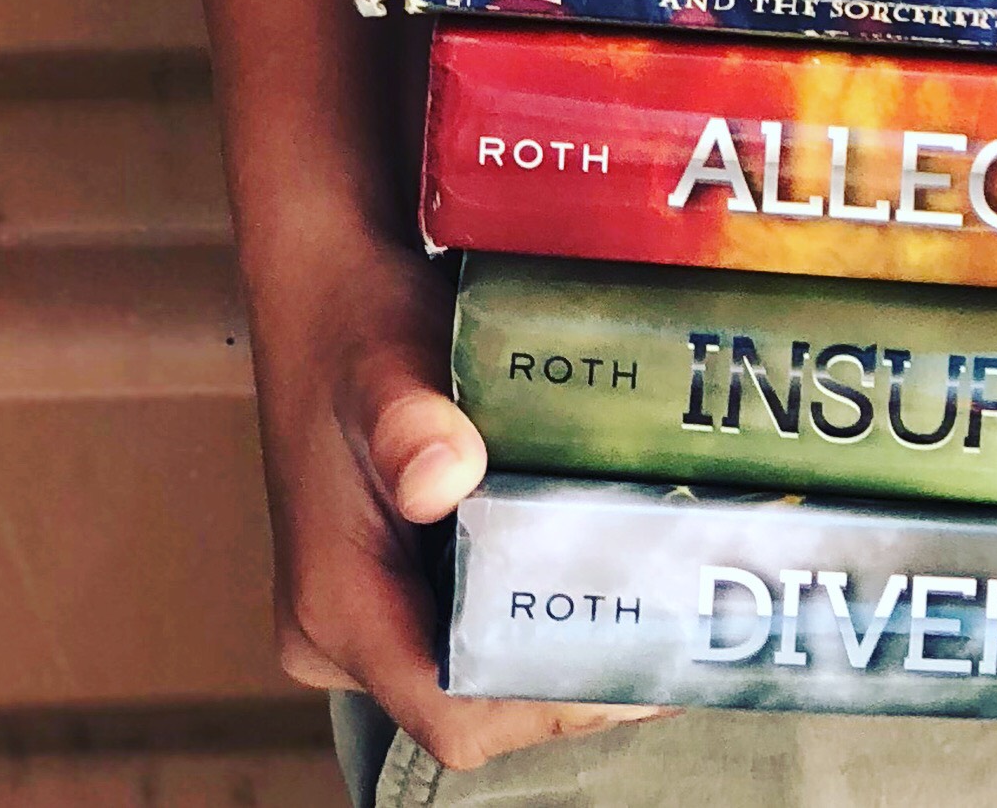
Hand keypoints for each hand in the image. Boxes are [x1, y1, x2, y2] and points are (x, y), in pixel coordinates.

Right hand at [250, 225, 658, 770]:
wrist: (325, 285)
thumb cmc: (354, 323)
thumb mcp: (384, 363)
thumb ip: (409, 423)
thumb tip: (441, 475)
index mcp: (335, 604)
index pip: (446, 709)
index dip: (544, 704)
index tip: (635, 660)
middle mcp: (343, 631)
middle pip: (472, 703)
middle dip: (574, 680)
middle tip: (671, 629)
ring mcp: (369, 613)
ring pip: (477, 670)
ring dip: (562, 648)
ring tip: (659, 606)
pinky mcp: (397, 584)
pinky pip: (473, 626)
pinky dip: (539, 606)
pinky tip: (610, 570)